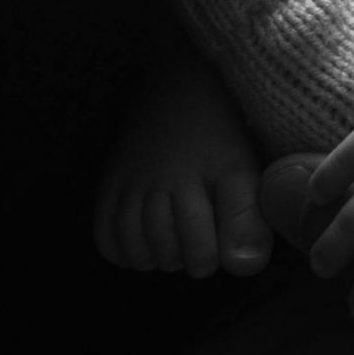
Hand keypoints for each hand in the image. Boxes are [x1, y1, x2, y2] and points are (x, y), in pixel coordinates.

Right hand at [94, 41, 272, 279]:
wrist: (178, 87)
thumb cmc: (220, 135)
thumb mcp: (244, 171)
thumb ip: (248, 218)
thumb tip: (243, 267)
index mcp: (203, 179)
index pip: (202, 256)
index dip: (216, 255)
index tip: (222, 236)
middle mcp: (161, 184)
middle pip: (169, 257)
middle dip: (188, 256)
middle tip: (198, 231)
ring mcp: (129, 185)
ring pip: (137, 254)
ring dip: (157, 255)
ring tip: (172, 236)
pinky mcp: (107, 185)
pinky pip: (105, 240)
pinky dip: (123, 250)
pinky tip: (143, 238)